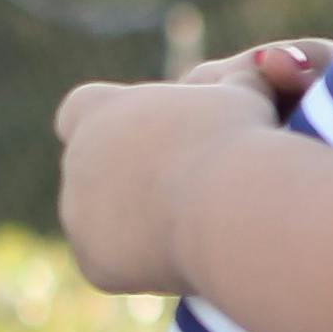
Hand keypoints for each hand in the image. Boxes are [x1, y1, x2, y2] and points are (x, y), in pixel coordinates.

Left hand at [54, 40, 325, 295]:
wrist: (230, 208)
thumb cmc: (239, 140)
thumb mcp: (244, 93)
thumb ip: (235, 82)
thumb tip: (253, 68)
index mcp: (99, 112)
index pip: (82, 108)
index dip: (110, 119)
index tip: (146, 133)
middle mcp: (78, 161)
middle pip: (91, 166)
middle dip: (125, 174)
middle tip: (179, 185)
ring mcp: (78, 215)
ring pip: (96, 217)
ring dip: (131, 219)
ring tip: (188, 224)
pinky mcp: (93, 262)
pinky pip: (111, 261)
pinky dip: (140, 262)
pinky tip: (182, 257)